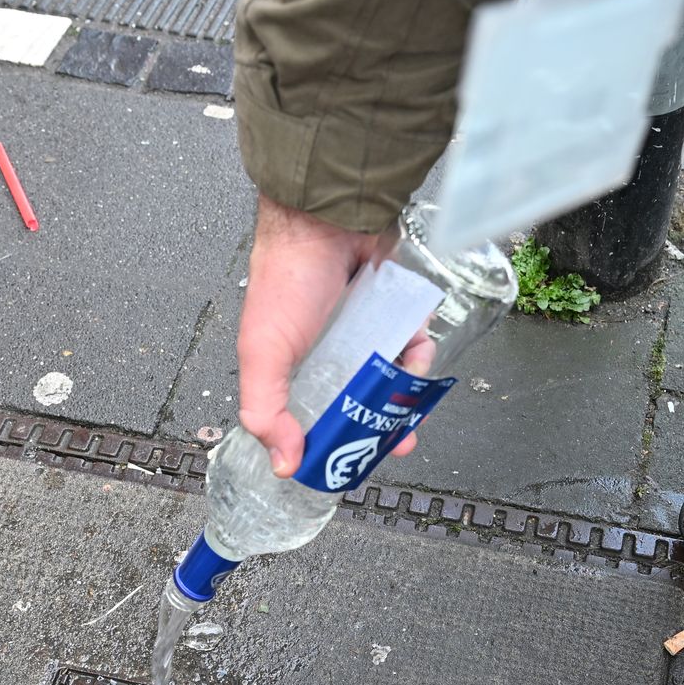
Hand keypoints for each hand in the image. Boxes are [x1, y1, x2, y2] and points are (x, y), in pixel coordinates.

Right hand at [236, 196, 393, 476]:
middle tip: (401, 437)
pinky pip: (414, 340)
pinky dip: (419, 352)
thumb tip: (286, 465)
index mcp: (295, 368)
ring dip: (407, 390)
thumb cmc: (287, 279)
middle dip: (384, 423)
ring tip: (411, 389)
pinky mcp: (394, 309)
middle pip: (363, 401)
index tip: (357, 459)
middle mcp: (331, 351)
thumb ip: (266, 411)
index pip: (317, 415)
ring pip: (393, 375)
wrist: (324, 219)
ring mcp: (365, 330)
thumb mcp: (263, 354)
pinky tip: (418, 353)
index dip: (338, 442)